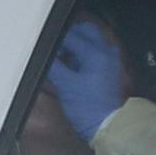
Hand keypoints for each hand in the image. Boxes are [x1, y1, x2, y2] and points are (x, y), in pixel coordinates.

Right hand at [47, 22, 121, 140]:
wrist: (106, 124)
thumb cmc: (87, 106)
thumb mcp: (65, 85)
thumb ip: (54, 65)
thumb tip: (45, 55)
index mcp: (96, 52)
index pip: (71, 36)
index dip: (55, 42)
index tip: (46, 49)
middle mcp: (106, 50)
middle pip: (85, 30)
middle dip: (69, 36)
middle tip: (55, 48)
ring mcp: (110, 58)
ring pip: (91, 39)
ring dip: (76, 44)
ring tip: (61, 58)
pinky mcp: (109, 66)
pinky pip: (95, 50)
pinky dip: (83, 53)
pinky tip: (71, 65)